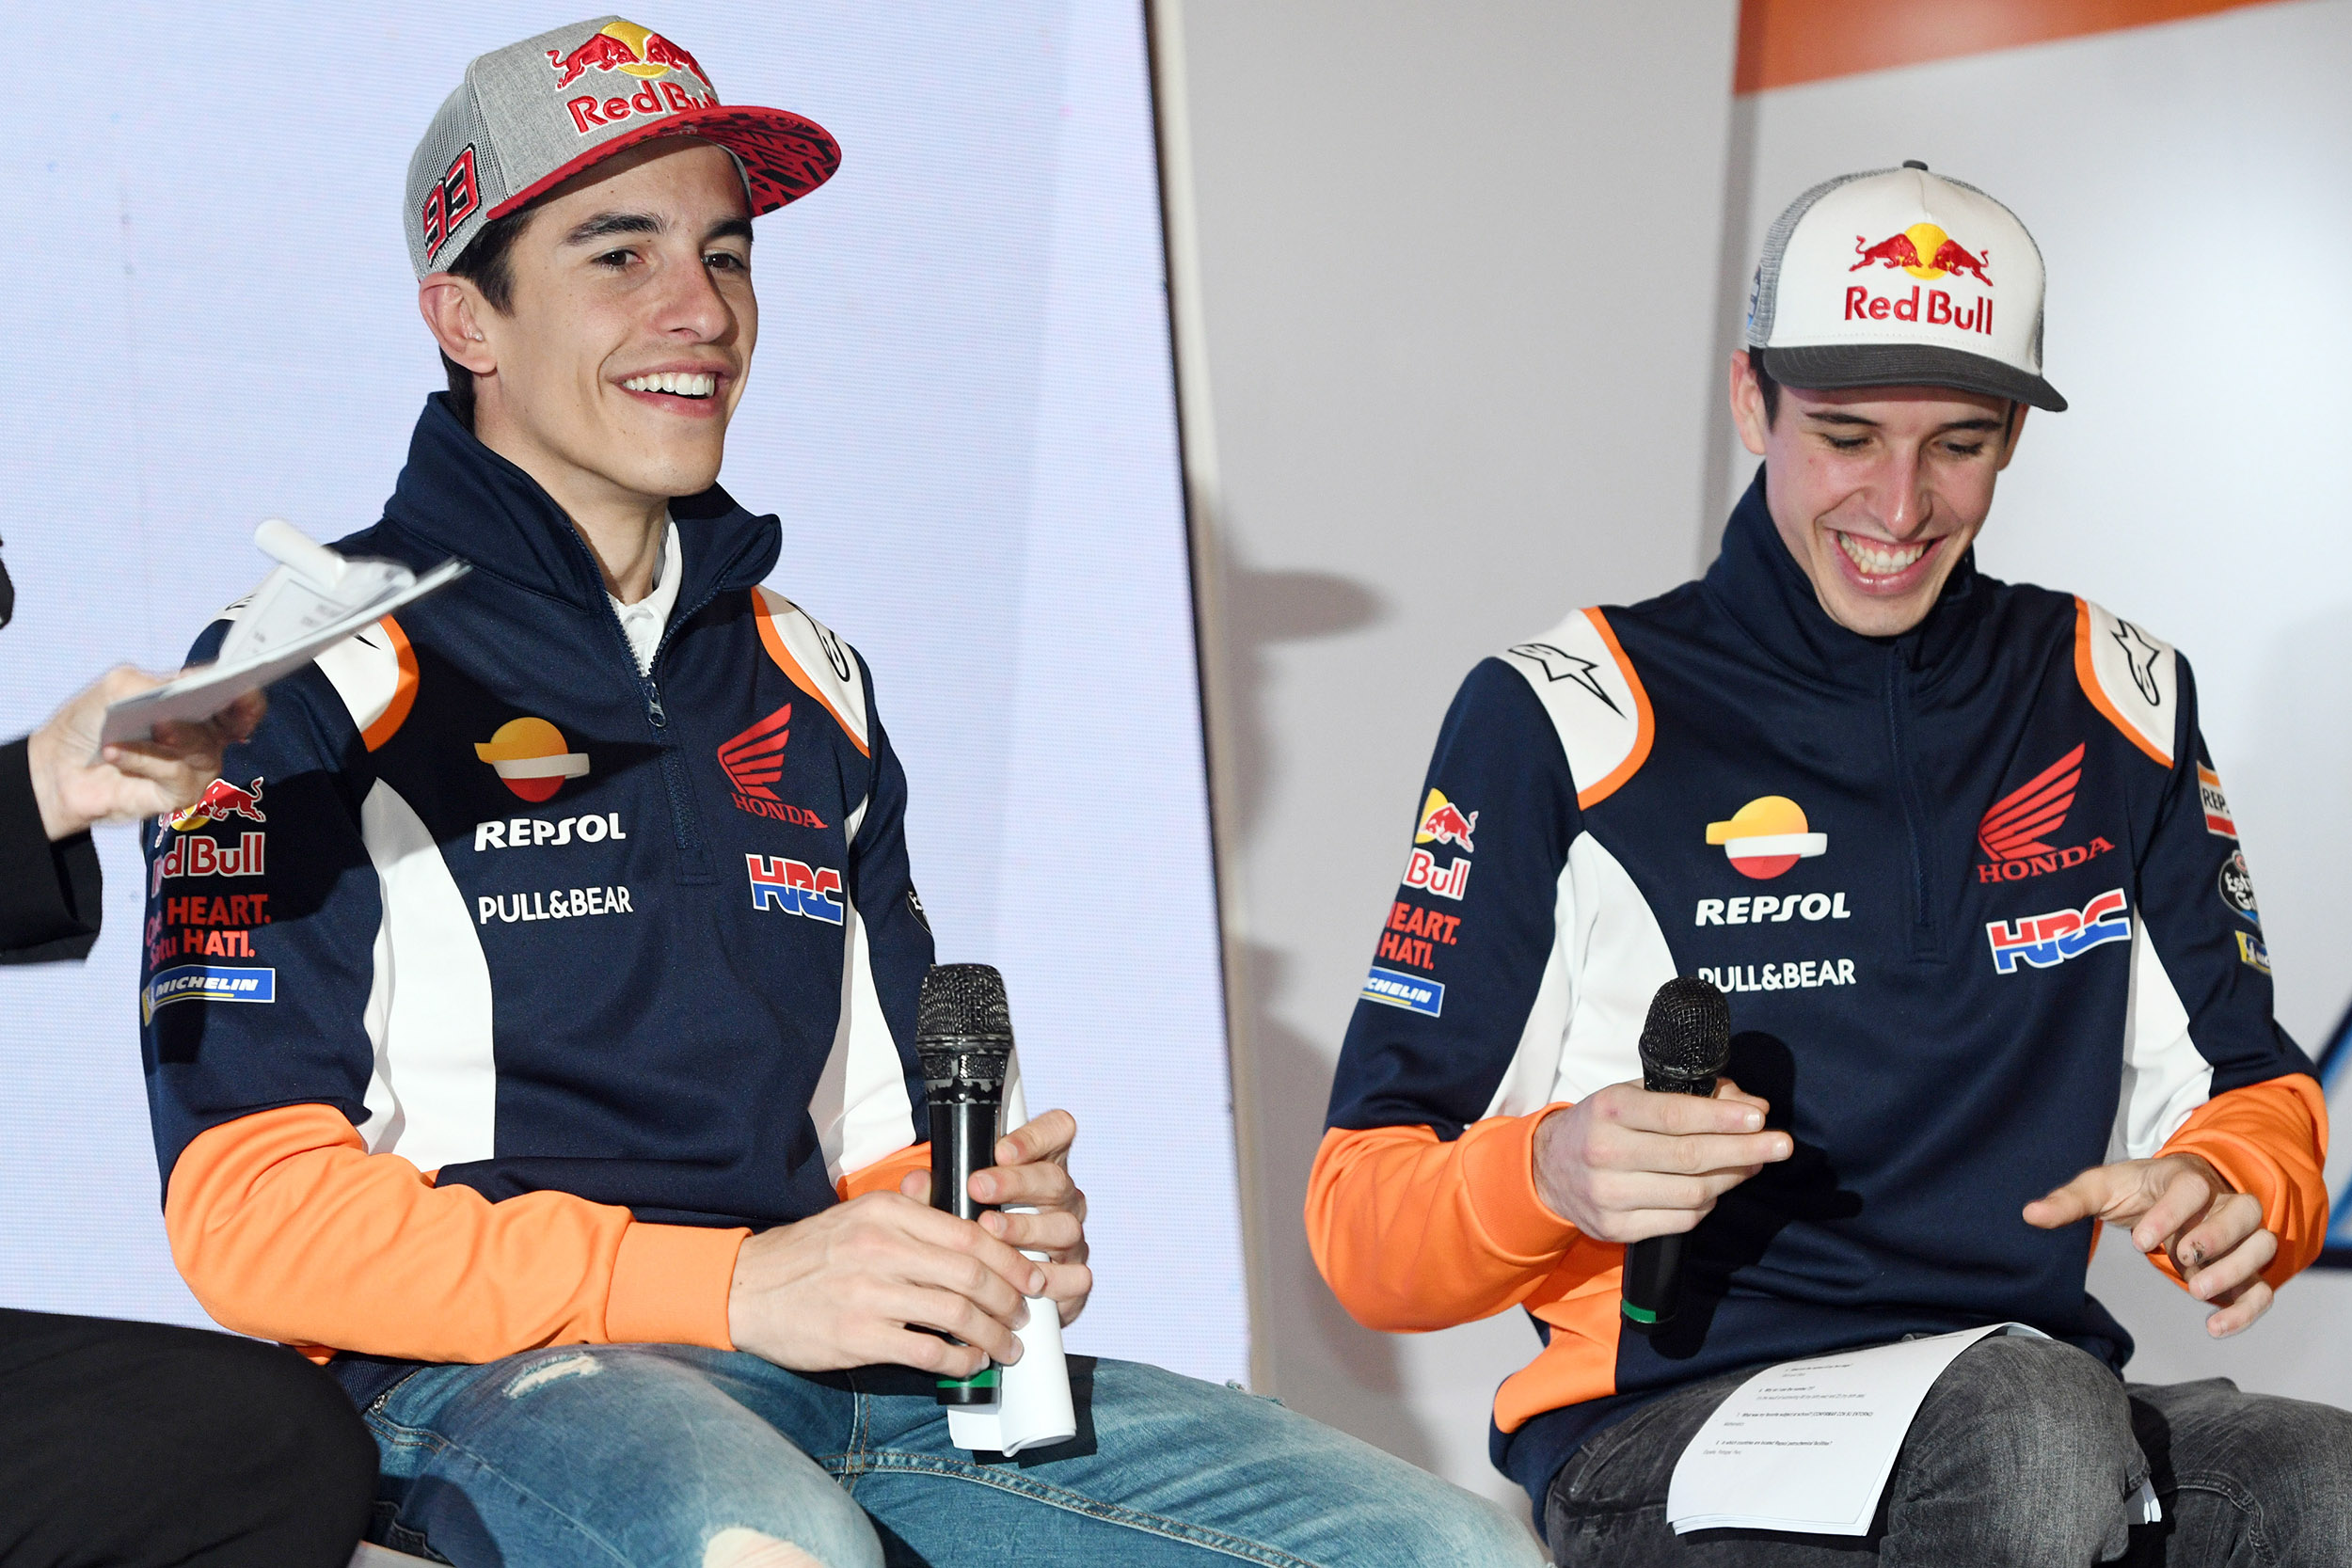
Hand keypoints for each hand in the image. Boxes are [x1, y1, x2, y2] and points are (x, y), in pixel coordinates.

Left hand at [25, 668, 265, 839]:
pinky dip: (143, 761)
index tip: (244, 689)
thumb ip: (158, 683)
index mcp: (197, 705)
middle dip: (214, 715)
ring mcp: (195, 767)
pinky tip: (115, 753)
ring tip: (136, 733)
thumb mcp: (121, 686)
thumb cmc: (93, 723)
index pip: (239, 700)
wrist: (58, 767)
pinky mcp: (181, 795)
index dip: (248, 696)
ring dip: (169, 739)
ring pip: (203, 750)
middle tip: (176, 714)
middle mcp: (204, 736)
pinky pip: (176, 775)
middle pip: (232, 725)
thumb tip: (189, 687)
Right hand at [726, 1191, 1047, 1375]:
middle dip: (1009, 1298)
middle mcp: (880, 1248)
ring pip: (956, 1313)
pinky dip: (959, 1360)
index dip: (1009, 1257)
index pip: (967, 1233)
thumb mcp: (856, 1217)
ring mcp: (868, 1293)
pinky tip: (969, 1363)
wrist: (746, 1289)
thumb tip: (959, 1212)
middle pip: (970, 1273)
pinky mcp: (858, 1336)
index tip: (1030, 1275)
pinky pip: (927, 1351)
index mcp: (885, 1213)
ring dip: (993, 1334)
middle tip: (1024, 1314)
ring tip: (1007, 1346)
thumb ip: (908, 1212)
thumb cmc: (807, 1255)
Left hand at [899, 1108, 1092, 1325]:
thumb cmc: (971, 1233)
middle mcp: (1061, 1197)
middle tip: (978, 1188)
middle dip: (1016, 1182)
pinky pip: (1078, 1276)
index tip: (1001, 1150)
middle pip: (1056, 1178)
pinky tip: (1023, 1280)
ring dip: (1026, 1228)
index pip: (1057, 1131)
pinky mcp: (1075, 1275)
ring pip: (1065, 1224)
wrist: (987, 1288)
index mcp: (1038, 1165)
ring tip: (990, 1232)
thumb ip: (936, 1192)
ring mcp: (1071, 1235)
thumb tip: (915, 1183)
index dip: (1035, 1136)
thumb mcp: (950, 1204)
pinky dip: (1052, 1279)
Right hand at [1532, 1078, 1790, 1243]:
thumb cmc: (1602, 1124)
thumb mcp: (1633, 1094)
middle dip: (1744, 1150)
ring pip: (1692, 1193)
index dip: (1723, 1117)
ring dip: (1731, 1178)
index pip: (1677, 1115)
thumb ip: (1689, 1095)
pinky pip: (1681, 1220)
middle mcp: (1606, 1152)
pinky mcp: (1615, 1228)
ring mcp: (1609, 1195)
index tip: (1760, 1116)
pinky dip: (1706, 1205)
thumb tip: (1750, 1105)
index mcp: (1610, 1109)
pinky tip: (1714, 1190)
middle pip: (1691, 1157)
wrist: (1548, 1168)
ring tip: (1751, 1164)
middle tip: (1782, 1145)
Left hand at [2024, 1154, 2275, 1336]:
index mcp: (2184, 1177)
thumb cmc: (2135, 1190)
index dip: (2172, 1214)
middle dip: (2217, 1238)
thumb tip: (2029, 1215)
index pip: (2193, 1187)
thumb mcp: (2101, 1188)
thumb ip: (2069, 1201)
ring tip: (2196, 1291)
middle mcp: (2222, 1203)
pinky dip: (2247, 1310)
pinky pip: (2263, 1289)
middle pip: (2244, 1212)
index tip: (2140, 1242)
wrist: (2169, 1194)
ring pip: (2263, 1246)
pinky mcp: (2246, 1270)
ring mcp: (2240, 1236)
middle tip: (2183, 1261)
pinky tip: (2214, 1327)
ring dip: (2236, 1270)